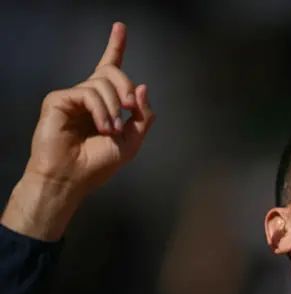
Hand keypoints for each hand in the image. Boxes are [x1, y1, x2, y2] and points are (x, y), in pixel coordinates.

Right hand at [2, 22, 154, 239]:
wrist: (73, 179)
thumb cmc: (98, 164)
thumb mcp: (132, 141)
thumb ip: (142, 116)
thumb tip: (142, 87)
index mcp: (105, 103)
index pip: (110, 69)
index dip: (115, 46)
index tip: (120, 28)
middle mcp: (88, 96)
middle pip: (112, 71)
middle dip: (126, 87)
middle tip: (129, 107)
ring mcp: (72, 97)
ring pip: (102, 83)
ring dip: (113, 108)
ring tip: (110, 130)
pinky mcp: (59, 100)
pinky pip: (88, 93)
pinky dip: (101, 110)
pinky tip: (101, 127)